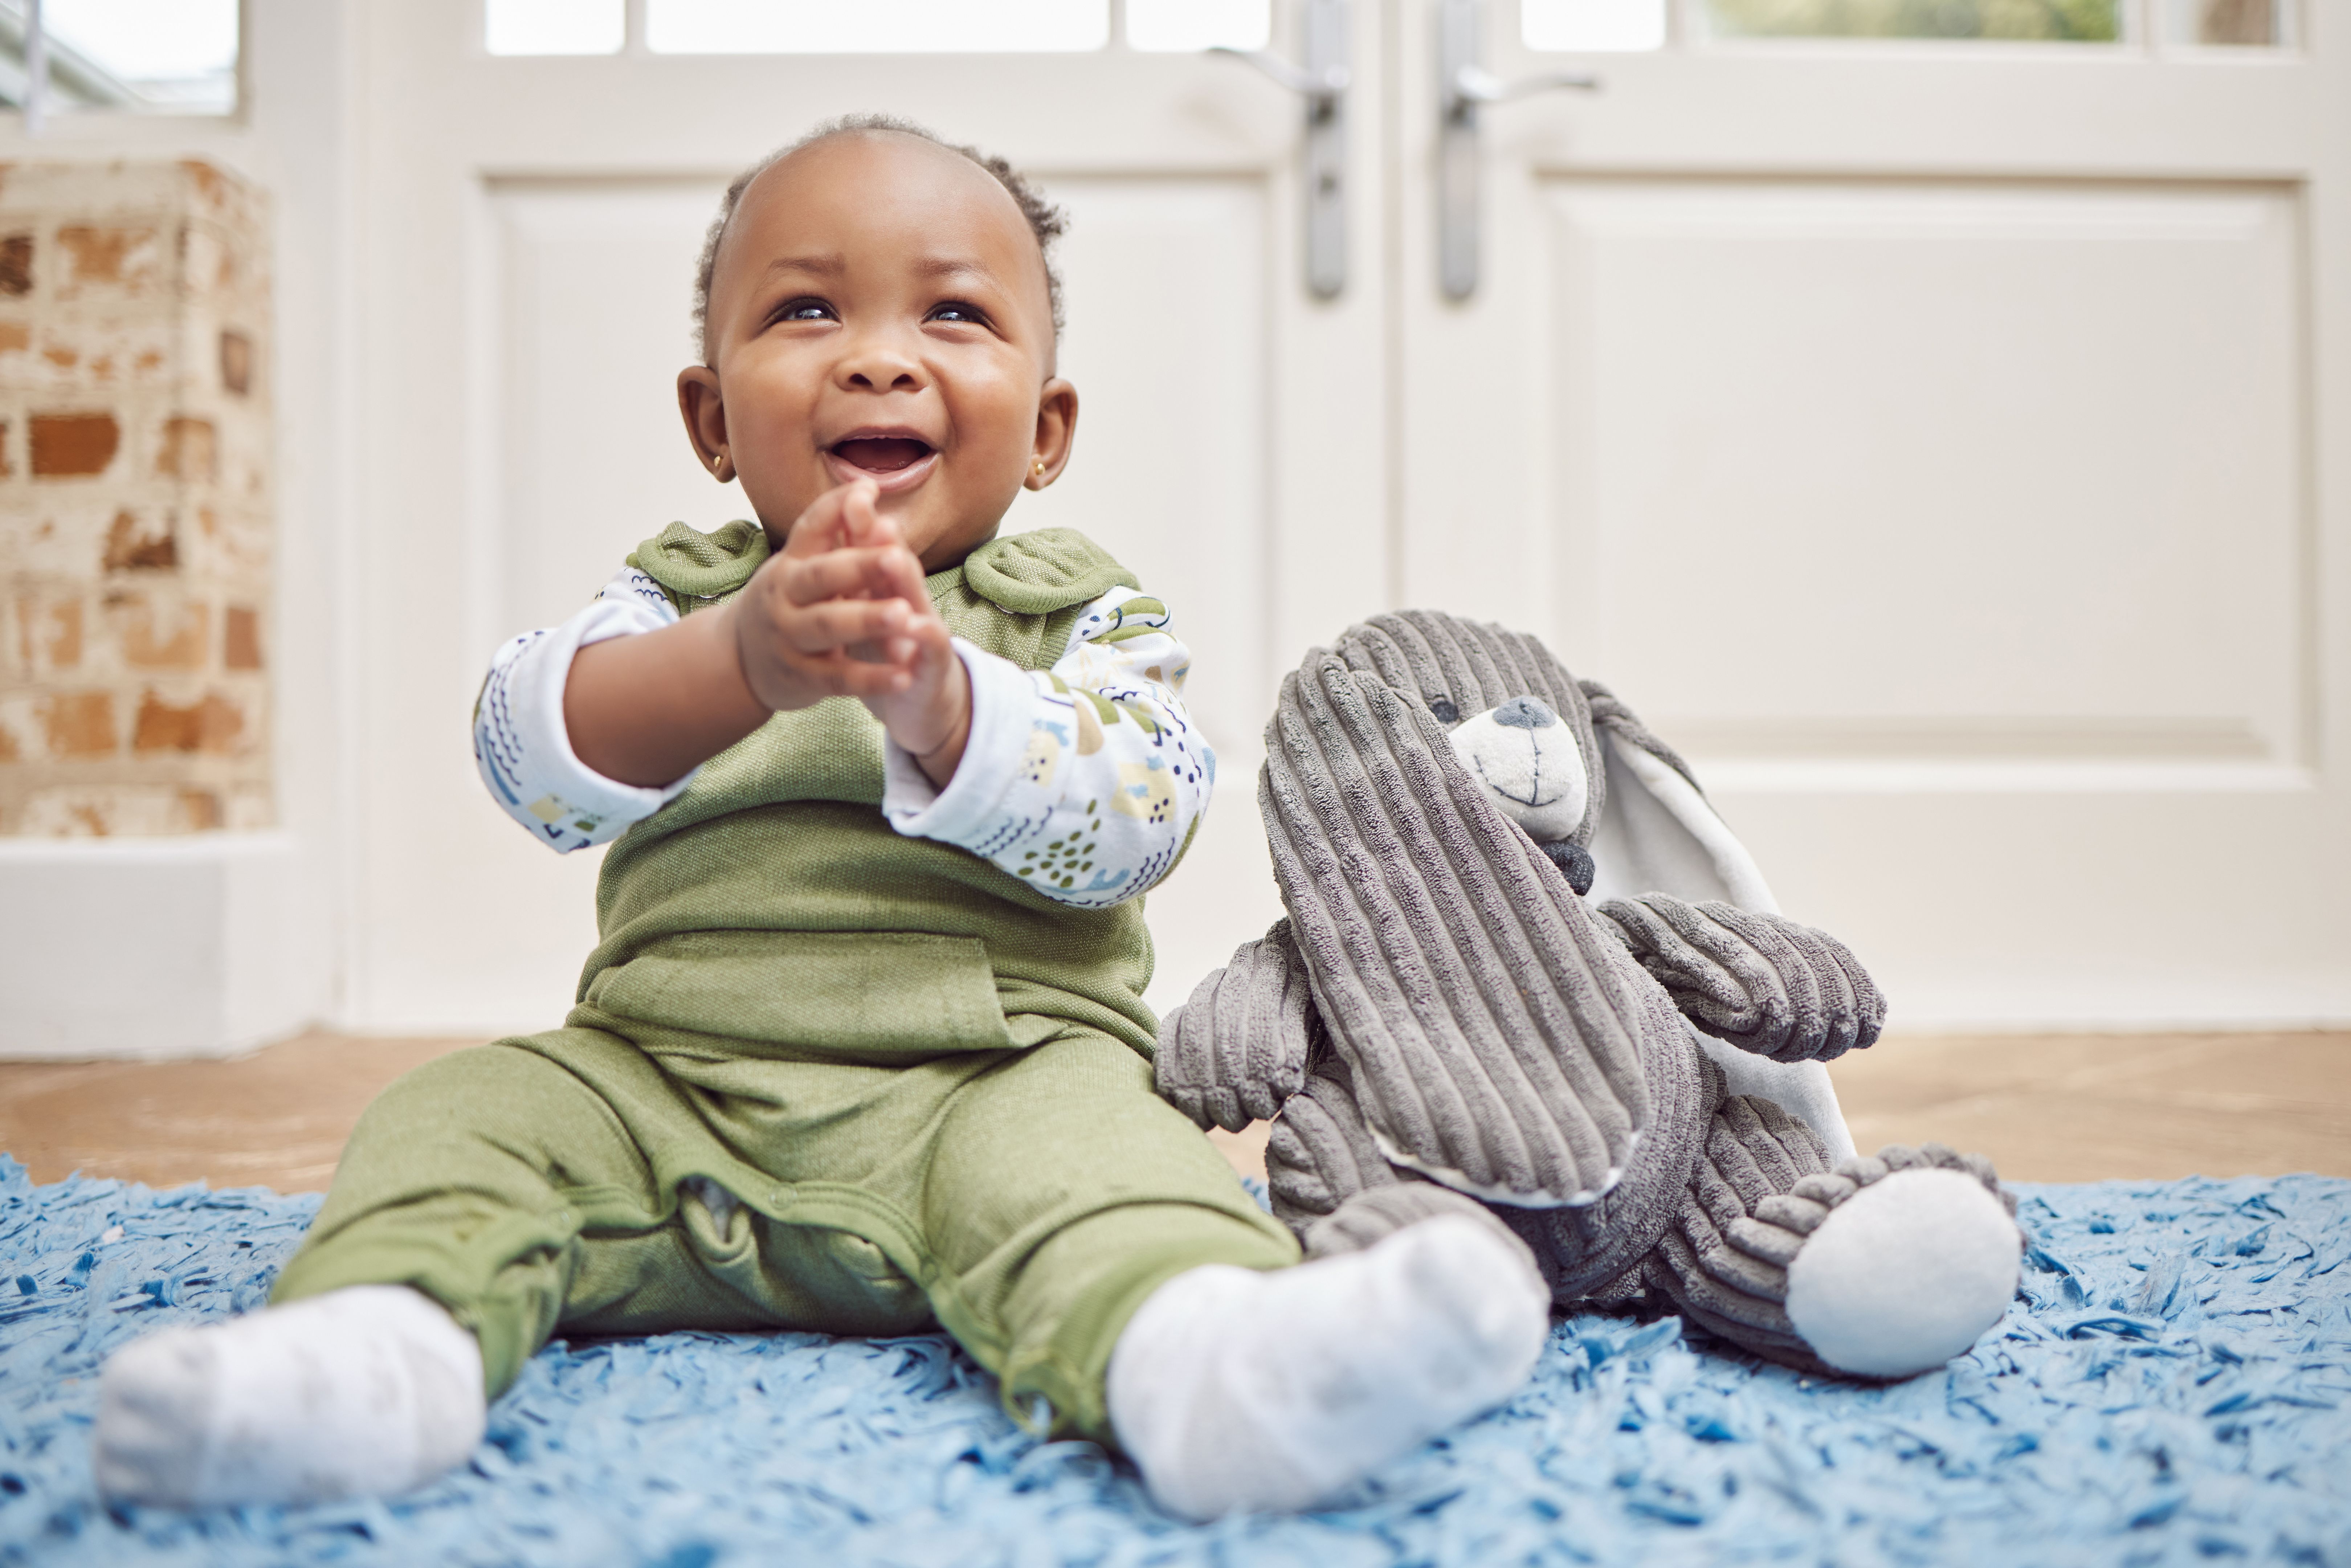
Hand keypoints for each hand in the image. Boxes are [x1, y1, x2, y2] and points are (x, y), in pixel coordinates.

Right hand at [727, 479, 926, 711]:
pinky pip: (838, 678)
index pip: (810, 527)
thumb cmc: (788, 603)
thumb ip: (835, 534)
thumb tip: (867, 489)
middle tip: (898, 557)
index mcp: (790, 562)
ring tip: (906, 615)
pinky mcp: (800, 677)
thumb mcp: (801, 566)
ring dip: (867, 620)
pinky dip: (871, 678)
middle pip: (820, 576)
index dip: (837, 508)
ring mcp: (789, 637)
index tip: (869, 489)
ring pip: (828, 626)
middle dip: (859, 566)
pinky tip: (904, 676)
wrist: (738, 661)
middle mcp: (784, 596)